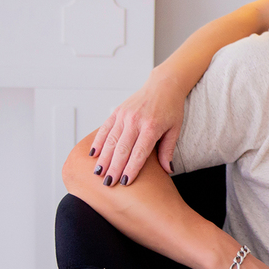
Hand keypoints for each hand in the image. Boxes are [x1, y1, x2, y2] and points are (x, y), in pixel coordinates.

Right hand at [90, 70, 186, 187]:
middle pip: (122, 149)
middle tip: (108, 183)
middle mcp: (135, 120)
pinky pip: (105, 128)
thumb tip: (167, 170)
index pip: (139, 152)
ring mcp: (124, 115)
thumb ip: (168, 150)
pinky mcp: (117, 111)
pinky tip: (93, 154)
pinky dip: (98, 142)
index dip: (132, 168)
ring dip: (103, 158)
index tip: (125, 182)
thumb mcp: (175, 129)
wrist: (163, 85)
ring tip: (98, 173)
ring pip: (111, 140)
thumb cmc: (171, 109)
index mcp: (152, 126)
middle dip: (114, 168)